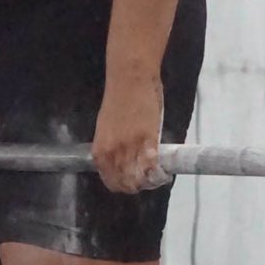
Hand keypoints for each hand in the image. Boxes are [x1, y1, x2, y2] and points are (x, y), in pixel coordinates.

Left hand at [92, 78, 167, 193]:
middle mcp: (113, 153)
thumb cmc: (118, 99)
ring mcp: (130, 148)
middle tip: (148, 180)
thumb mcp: (106, 129)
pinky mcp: (148, 140)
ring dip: (150, 182)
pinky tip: (164, 172)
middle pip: (125, 184)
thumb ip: (111, 147)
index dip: (123, 186)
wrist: (129, 78)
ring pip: (140, 179)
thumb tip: (119, 162)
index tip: (132, 182)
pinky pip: (153, 166)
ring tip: (158, 177)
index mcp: (100, 151)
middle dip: (137, 186)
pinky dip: (159, 173)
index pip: (110, 181)